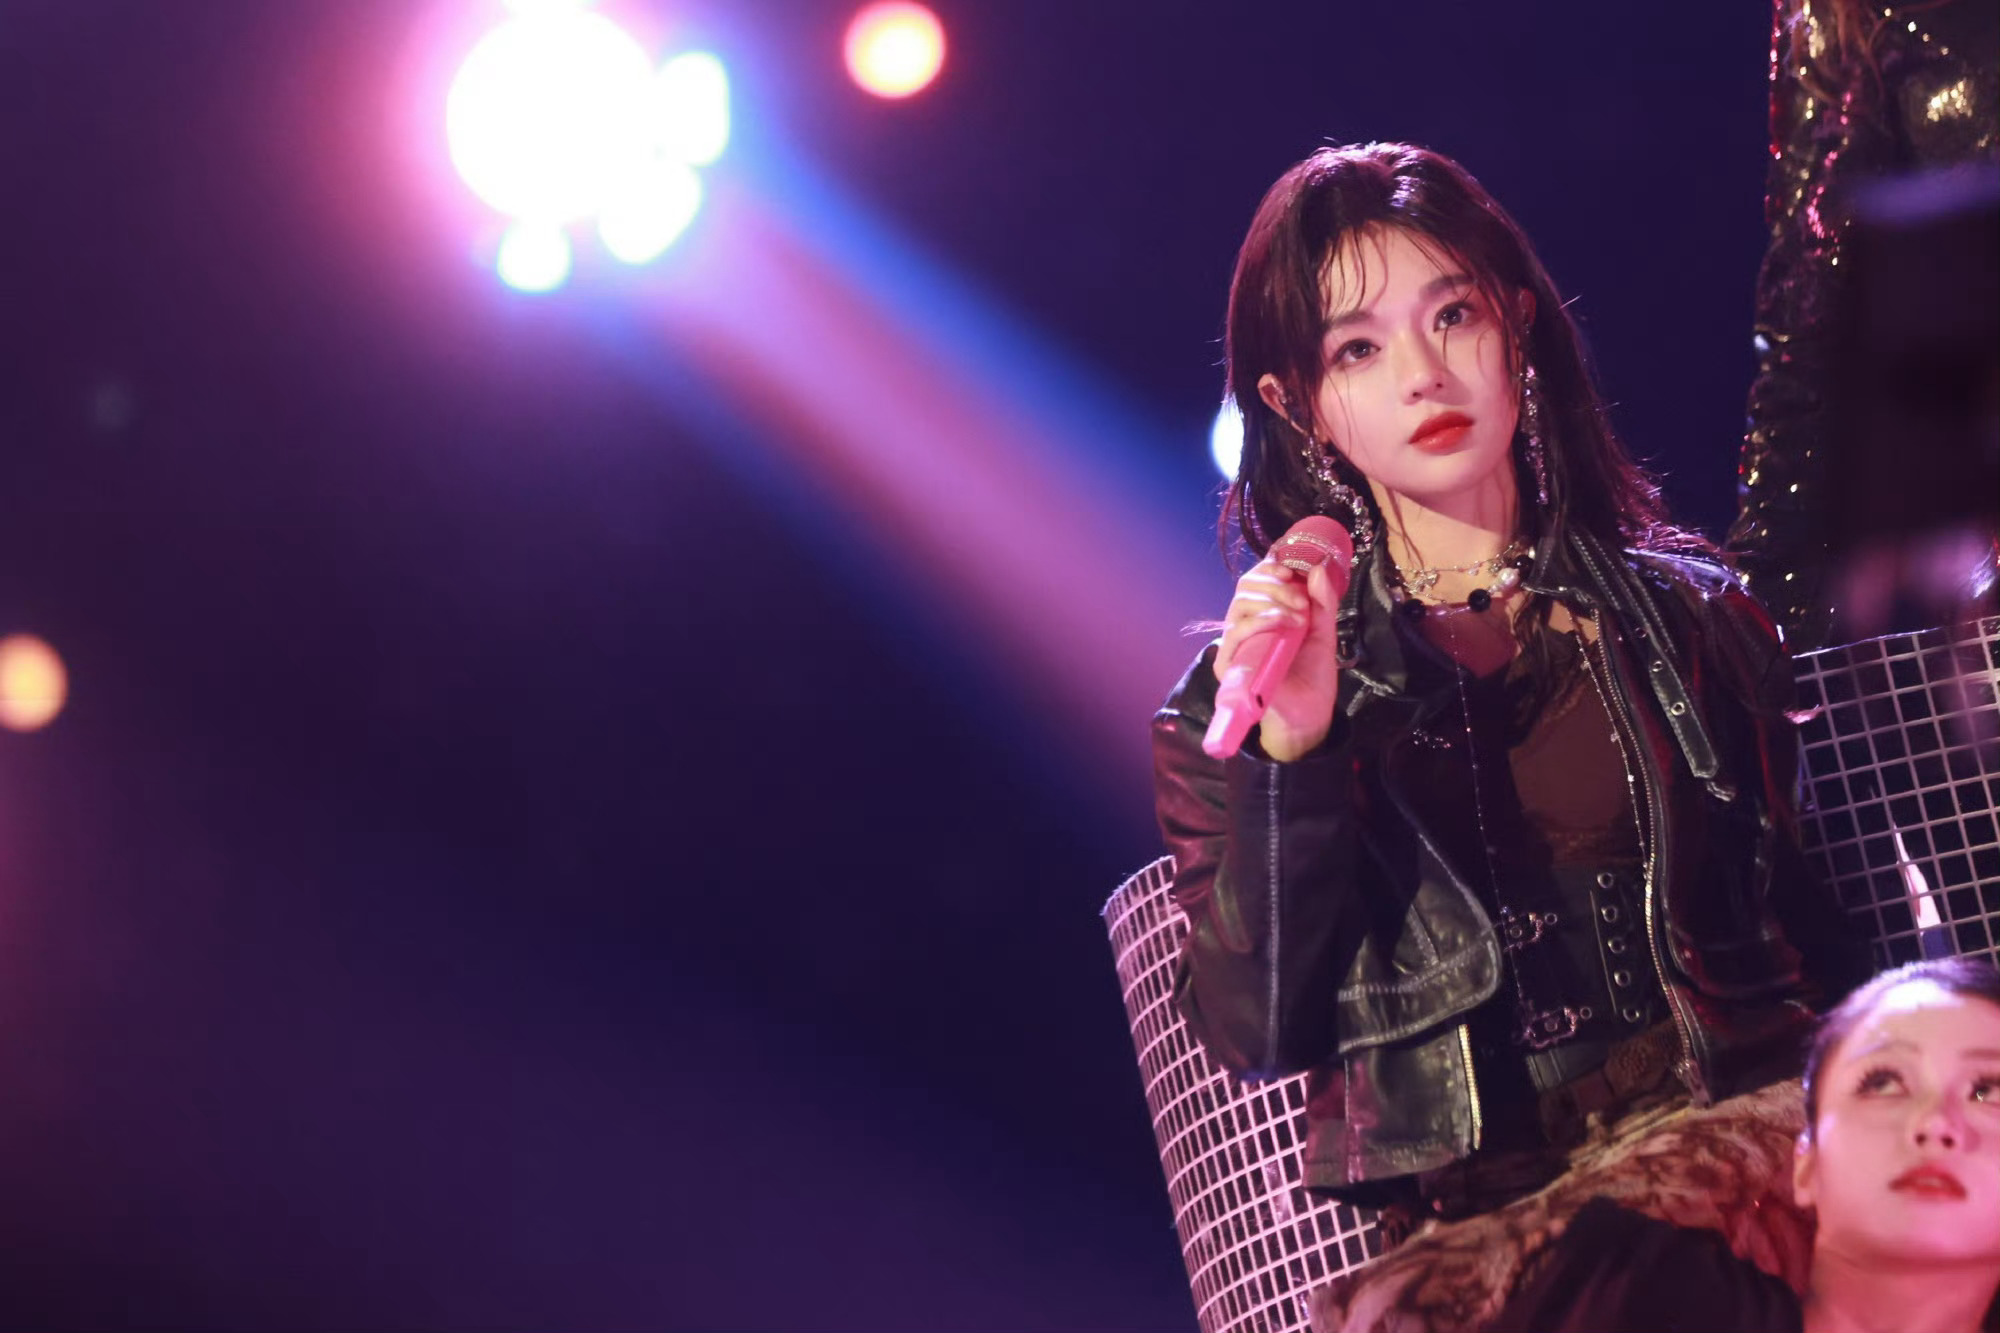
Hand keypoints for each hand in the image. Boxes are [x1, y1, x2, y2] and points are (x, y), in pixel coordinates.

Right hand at [1213, 555, 1343, 760]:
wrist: (1310, 715)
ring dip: (1271, 601)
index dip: (1269, 569)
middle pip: (1245, 587)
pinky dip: (1260, 620)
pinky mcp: (1228, 665)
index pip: (1255, 581)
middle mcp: (1245, 626)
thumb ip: (1322, 602)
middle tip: (1301, 599)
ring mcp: (1235, 646)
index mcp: (1264, 615)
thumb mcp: (1323, 632)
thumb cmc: (1312, 676)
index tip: (1292, 570)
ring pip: (1240, 605)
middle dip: (1274, 584)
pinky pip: (1236, 632)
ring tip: (1298, 614)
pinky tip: (1282, 621)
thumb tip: (1318, 567)